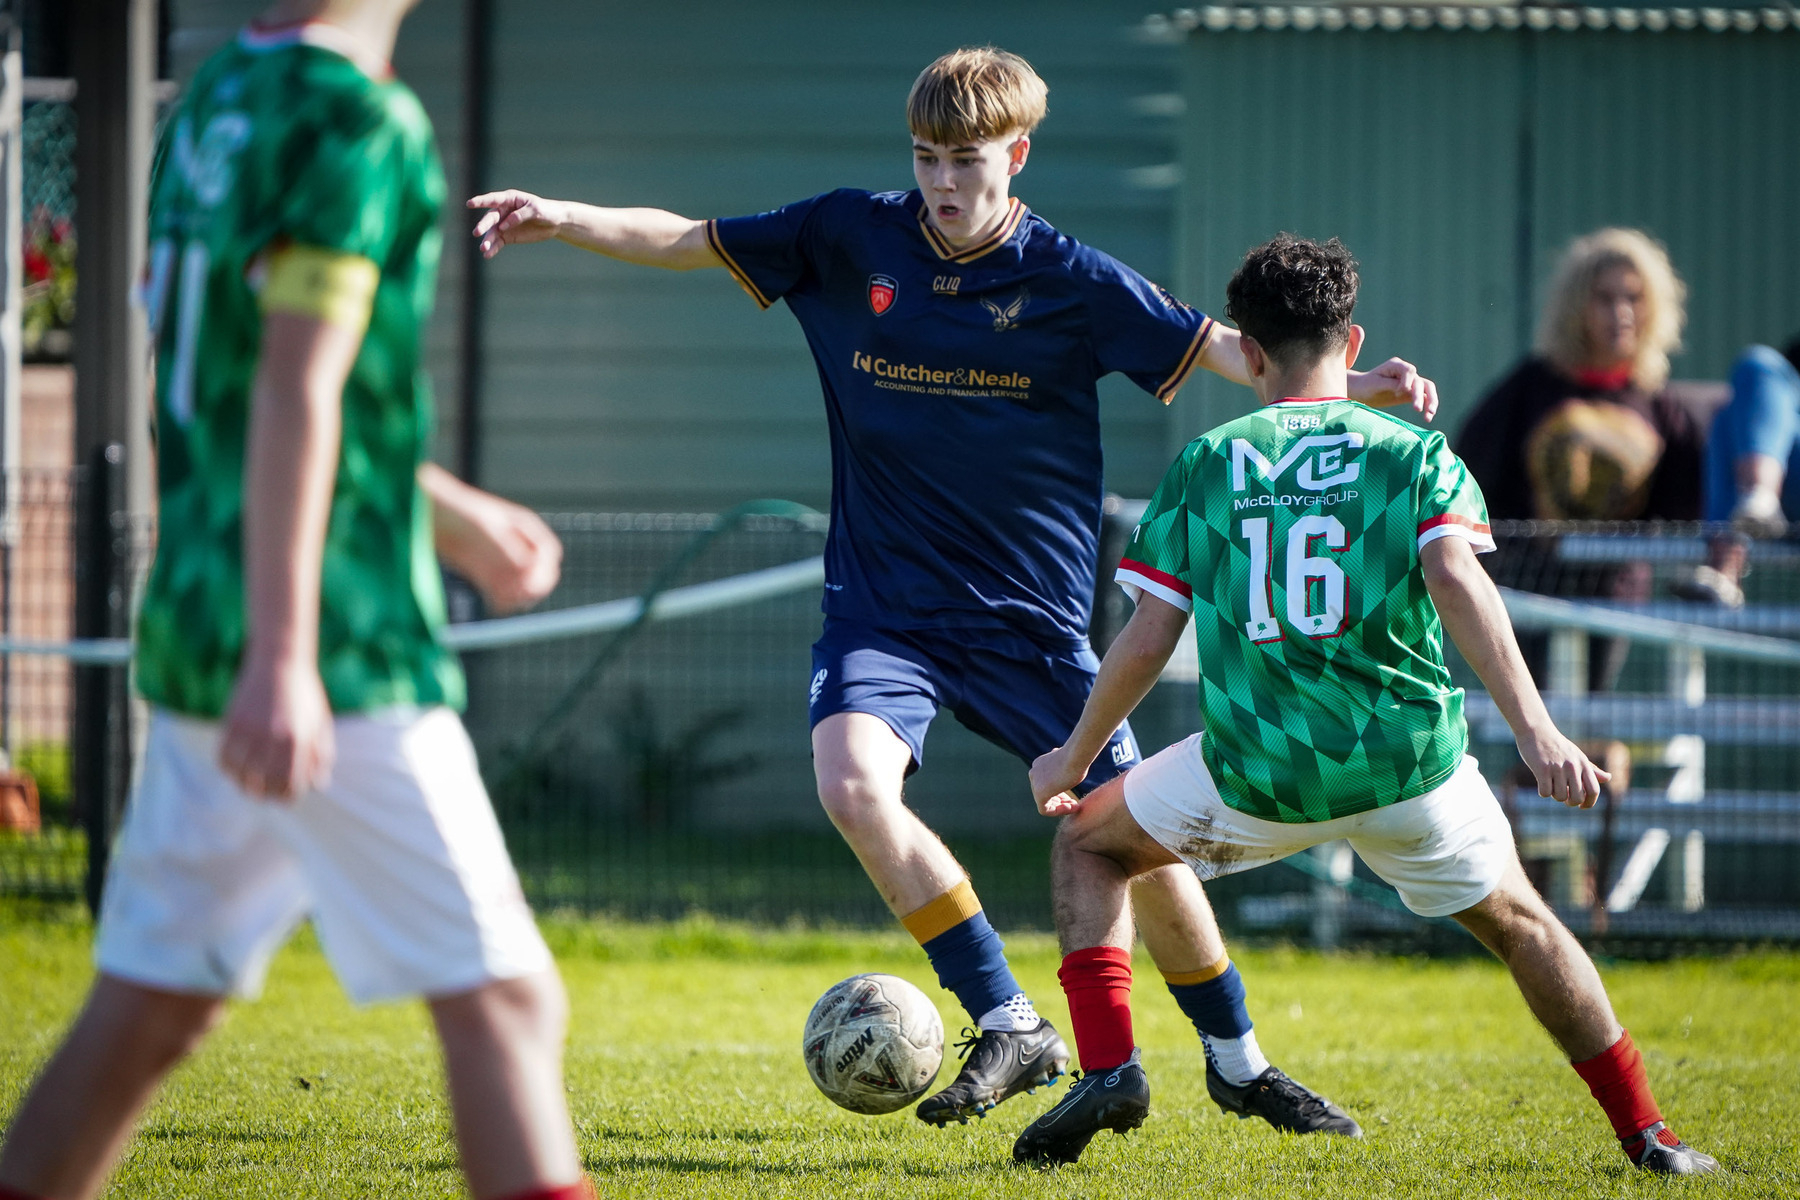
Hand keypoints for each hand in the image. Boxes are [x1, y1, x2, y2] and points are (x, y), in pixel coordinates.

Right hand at [219, 652, 334, 800]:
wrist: (279, 661)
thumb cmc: (304, 695)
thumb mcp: (321, 724)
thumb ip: (321, 755)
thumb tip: (317, 785)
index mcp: (297, 741)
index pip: (288, 785)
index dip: (288, 796)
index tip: (287, 794)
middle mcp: (271, 738)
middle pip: (263, 785)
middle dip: (267, 793)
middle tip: (269, 791)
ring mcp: (248, 731)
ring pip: (240, 775)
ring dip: (246, 783)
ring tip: (253, 782)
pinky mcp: (231, 723)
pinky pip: (224, 758)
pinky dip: (230, 769)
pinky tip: (239, 767)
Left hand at [433, 483, 561, 613]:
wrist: (426, 514)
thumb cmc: (456, 512)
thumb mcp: (485, 527)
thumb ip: (507, 547)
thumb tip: (527, 568)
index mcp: (524, 527)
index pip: (549, 553)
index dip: (545, 571)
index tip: (533, 586)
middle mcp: (517, 544)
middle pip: (539, 573)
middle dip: (533, 587)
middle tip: (518, 597)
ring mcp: (502, 560)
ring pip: (522, 587)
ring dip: (517, 597)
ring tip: (501, 599)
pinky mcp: (485, 574)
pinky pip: (502, 594)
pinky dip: (501, 602)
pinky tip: (494, 604)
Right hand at [468, 190, 568, 258]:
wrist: (554, 223)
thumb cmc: (545, 211)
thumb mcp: (536, 210)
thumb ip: (520, 215)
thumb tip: (504, 225)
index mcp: (509, 199)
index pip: (493, 199)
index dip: (481, 201)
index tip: (470, 204)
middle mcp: (503, 211)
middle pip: (491, 218)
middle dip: (484, 225)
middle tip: (477, 232)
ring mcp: (504, 224)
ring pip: (492, 233)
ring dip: (487, 240)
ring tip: (483, 249)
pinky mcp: (507, 236)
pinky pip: (498, 243)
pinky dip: (493, 249)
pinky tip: (487, 255)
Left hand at [1030, 746, 1089, 816]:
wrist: (1076, 755)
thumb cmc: (1077, 758)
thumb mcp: (1068, 762)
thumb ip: (1063, 766)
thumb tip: (1060, 760)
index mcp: (1039, 764)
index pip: (1046, 783)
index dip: (1059, 792)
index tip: (1071, 797)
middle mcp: (1034, 773)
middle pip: (1045, 793)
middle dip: (1060, 800)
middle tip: (1074, 803)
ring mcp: (1035, 783)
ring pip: (1044, 802)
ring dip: (1060, 807)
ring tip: (1075, 807)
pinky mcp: (1039, 793)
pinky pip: (1045, 809)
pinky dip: (1058, 811)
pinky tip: (1072, 808)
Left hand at [1348, 357, 1438, 421]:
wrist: (1361, 391)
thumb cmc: (1366, 386)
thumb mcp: (1376, 384)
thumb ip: (1392, 384)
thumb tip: (1408, 389)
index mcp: (1396, 365)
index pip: (1410, 371)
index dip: (1407, 382)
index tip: (1397, 392)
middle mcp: (1406, 372)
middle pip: (1421, 381)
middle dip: (1420, 395)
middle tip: (1417, 409)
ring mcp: (1411, 382)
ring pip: (1427, 389)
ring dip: (1431, 401)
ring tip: (1430, 415)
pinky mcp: (1412, 393)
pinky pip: (1425, 398)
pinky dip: (1427, 407)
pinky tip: (1428, 418)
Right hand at [1517, 727, 1610, 808]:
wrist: (1536, 730)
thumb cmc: (1557, 745)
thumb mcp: (1577, 755)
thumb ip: (1591, 769)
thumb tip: (1608, 778)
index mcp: (1583, 764)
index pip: (1594, 790)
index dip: (1590, 803)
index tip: (1582, 806)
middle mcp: (1573, 766)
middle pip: (1577, 798)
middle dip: (1570, 802)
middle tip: (1564, 797)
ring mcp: (1557, 768)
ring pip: (1559, 796)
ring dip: (1554, 795)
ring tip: (1550, 784)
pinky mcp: (1542, 769)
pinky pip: (1545, 792)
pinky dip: (1542, 792)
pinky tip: (1541, 783)